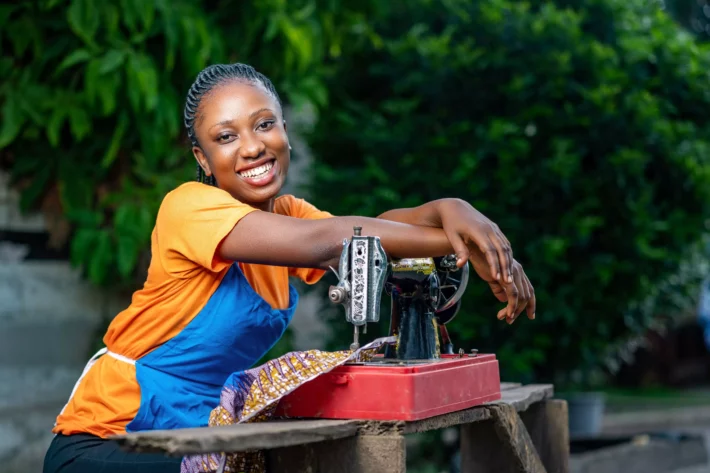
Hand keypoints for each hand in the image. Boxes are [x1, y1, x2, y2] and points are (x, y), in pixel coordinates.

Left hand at [437, 199, 535, 322]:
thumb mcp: (452, 236)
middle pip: (502, 250)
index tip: (496, 278)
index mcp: (478, 231)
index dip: (494, 265)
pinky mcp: (495, 228)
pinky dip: (507, 255)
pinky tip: (507, 266)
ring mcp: (494, 228)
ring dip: (508, 262)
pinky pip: (504, 243)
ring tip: (509, 278)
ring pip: (506, 247)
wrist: (456, 207)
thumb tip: (460, 265)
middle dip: (505, 266)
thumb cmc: (451, 224)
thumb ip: (459, 250)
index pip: (489, 251)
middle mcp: (489, 229)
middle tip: (508, 282)